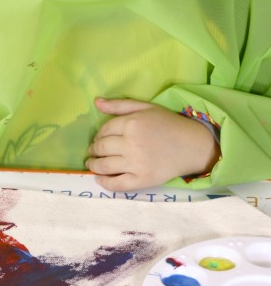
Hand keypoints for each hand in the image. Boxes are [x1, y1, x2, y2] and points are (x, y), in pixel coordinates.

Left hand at [86, 98, 219, 191]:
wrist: (192, 145)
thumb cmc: (168, 124)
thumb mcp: (145, 108)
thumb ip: (119, 105)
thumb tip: (96, 102)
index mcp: (132, 123)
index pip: (104, 130)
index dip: (98, 135)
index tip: (98, 139)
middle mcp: (131, 143)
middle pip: (101, 148)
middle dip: (93, 151)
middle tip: (92, 153)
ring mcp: (136, 163)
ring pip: (104, 166)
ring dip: (93, 166)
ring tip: (92, 165)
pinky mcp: (142, 180)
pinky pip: (117, 184)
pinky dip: (104, 183)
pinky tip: (99, 179)